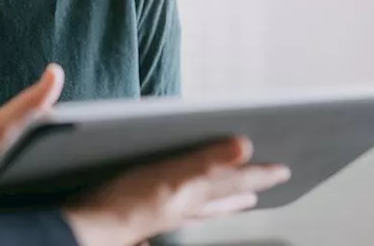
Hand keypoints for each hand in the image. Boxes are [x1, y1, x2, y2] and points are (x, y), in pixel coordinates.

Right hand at [63, 136, 290, 245]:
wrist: (91, 227)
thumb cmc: (126, 203)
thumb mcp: (172, 175)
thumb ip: (208, 161)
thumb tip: (244, 147)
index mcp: (193, 193)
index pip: (234, 182)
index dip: (258, 174)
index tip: (282, 171)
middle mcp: (185, 206)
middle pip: (223, 199)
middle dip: (245, 192)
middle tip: (264, 187)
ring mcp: (166, 213)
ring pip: (206, 209)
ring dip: (224, 203)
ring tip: (237, 201)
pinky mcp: (147, 216)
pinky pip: (185, 213)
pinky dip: (196, 209)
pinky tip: (186, 210)